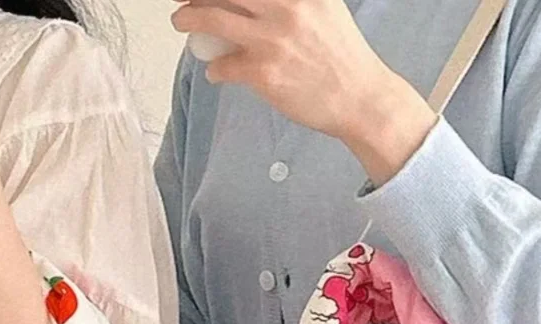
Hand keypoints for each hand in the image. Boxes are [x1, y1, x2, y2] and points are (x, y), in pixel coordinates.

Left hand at [171, 0, 436, 183]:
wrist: (359, 97)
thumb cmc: (341, 54)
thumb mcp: (323, 6)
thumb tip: (257, 1)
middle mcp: (284, 6)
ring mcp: (271, 40)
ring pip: (212, 19)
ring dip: (188, 18)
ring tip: (181, 21)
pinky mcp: (263, 74)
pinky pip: (223, 67)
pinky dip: (215, 70)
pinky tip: (218, 72)